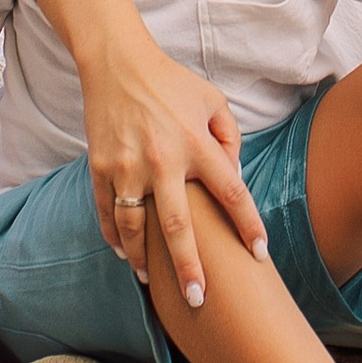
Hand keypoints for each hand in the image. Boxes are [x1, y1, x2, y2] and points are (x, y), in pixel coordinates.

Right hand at [79, 21, 266, 307]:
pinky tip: (126, 254)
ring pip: (135, 228)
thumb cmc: (172, 82)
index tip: (260, 254)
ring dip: (145, 260)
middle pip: (179, 227)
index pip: (231, 192)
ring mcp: (128, 166)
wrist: (118, 63)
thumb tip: (234, 177)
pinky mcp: (101, 168)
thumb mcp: (213, 100)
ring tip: (155, 282)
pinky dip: (116, 238)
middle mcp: (163, 159)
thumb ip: (230, 138)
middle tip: (198, 299)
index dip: (248, 225)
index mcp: (196, 143)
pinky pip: (108, 213)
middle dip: (189, 268)